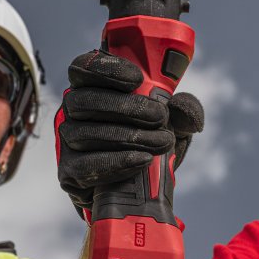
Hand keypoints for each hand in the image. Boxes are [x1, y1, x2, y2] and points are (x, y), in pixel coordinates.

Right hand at [55, 50, 203, 214]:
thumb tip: (190, 115)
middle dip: (125, 107)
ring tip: (162, 143)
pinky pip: (85, 165)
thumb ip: (181, 112)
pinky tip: (141, 160)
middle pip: (84, 100)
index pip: (84, 68)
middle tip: (159, 116)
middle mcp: (74, 111)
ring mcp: (67, 141)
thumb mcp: (171, 124)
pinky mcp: (69, 172)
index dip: (106, 69)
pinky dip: (116, 162)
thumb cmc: (150, 143)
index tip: (137, 79)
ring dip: (128, 137)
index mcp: (93, 88)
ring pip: (86, 133)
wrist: (135, 190)